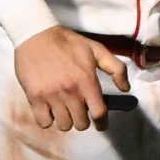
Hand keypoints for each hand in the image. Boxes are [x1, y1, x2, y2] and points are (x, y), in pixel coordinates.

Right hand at [14, 26, 129, 130]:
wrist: (35, 34)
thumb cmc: (67, 42)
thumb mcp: (96, 49)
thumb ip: (116, 69)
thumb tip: (125, 89)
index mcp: (86, 80)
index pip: (99, 113)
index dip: (102, 123)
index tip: (101, 125)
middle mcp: (70, 90)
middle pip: (81, 124)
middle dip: (83, 120)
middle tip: (79, 111)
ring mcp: (51, 95)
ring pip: (64, 125)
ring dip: (66, 120)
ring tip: (64, 109)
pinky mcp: (34, 97)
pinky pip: (44, 122)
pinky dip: (48, 119)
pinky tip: (50, 109)